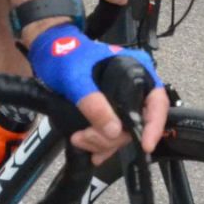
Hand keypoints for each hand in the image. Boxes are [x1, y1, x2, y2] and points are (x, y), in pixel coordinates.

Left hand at [24, 24, 168, 161]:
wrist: (46, 52)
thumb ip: (93, 102)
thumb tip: (113, 130)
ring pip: (123, 132)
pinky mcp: (109, 110)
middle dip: (112, 136)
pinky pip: (112, 133)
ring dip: (102, 142)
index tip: (146, 145)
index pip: (157, 101)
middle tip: (86, 137)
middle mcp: (134, 87)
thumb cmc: (64, 55)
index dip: (154, 124)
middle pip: (138, 123)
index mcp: (137, 70)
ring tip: (79, 139)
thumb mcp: (77, 78)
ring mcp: (121, 100)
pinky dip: (101, 144)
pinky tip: (91, 151)